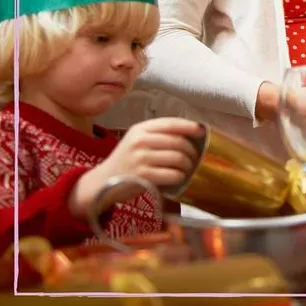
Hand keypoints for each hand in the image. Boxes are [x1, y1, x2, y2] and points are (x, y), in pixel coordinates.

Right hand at [70, 117, 202, 218]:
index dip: (190, 127)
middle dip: (192, 152)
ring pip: (178, 158)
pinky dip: (180, 177)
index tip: (202, 132)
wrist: (102, 182)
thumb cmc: (127, 160)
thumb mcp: (138, 141)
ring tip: (187, 170)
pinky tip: (178, 178)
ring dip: (187, 166)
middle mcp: (140, 140)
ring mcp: (140, 158)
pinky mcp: (142, 175)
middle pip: (179, 142)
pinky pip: (172, 174)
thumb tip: (193, 133)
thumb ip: (159, 135)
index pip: (171, 123)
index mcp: (141, 129)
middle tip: (194, 159)